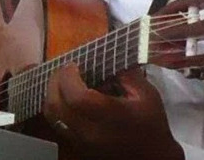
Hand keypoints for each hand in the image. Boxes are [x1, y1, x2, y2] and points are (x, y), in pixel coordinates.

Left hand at [43, 63, 183, 159]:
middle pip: (55, 106)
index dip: (68, 77)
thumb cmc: (151, 124)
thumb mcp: (146, 94)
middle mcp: (89, 132)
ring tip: (64, 81)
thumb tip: (105, 54)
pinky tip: (67, 97)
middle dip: (55, 81)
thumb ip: (125, 73)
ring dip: (52, 93)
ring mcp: (80, 142)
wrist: (153, 158)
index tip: (74, 64)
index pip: (76, 97)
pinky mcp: (76, 147)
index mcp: (109, 117)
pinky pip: (56, 123)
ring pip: (51, 116)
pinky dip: (56, 106)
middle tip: (66, 70)